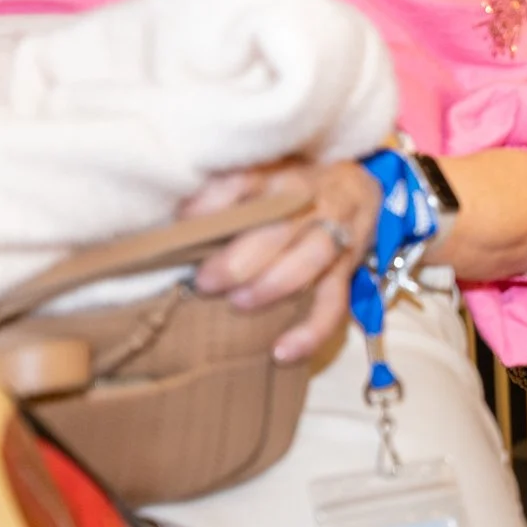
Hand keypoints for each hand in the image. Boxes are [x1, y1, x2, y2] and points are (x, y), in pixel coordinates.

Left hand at [184, 159, 381, 362]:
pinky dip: (311, 331)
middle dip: (242, 257)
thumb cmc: (289, 187)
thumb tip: (172, 222)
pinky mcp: (347, 270)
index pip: (248, 180)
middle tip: (207, 281)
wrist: (354, 187)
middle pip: (283, 225)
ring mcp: (337, 234)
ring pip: (313, 257)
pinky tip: (282, 352)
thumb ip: (222, 195)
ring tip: (240, 304)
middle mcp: (313, 200)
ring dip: (275, 284)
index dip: (217, 200)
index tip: (185, 220)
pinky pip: (335, 303)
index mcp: (281, 174)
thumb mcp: (260, 175)